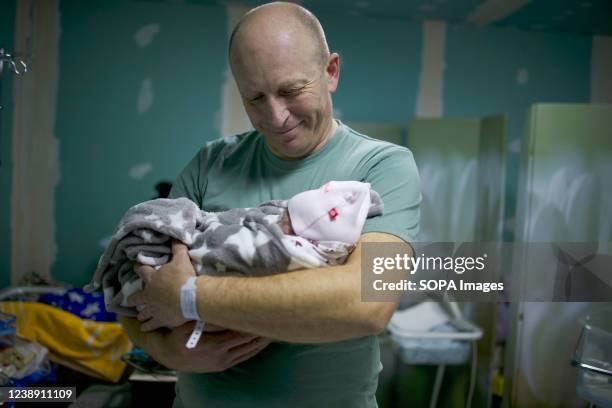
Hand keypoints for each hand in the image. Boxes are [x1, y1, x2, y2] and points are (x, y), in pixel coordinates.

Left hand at [127, 240, 195, 330]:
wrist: (189, 297)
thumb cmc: (183, 277)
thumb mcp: (181, 259)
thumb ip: (178, 248)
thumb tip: (176, 236)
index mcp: (152, 279)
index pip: (142, 271)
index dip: (139, 269)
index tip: (135, 268)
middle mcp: (149, 294)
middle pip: (137, 297)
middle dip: (134, 298)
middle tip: (130, 300)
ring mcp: (153, 308)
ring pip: (143, 312)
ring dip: (141, 313)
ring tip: (139, 315)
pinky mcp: (160, 319)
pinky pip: (151, 324)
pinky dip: (147, 326)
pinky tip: (144, 328)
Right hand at [149, 322, 271, 372]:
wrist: (169, 354)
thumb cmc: (179, 333)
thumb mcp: (191, 322)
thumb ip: (209, 316)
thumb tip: (226, 305)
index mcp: (214, 345)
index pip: (241, 333)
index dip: (253, 323)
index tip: (264, 312)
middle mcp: (221, 356)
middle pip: (248, 343)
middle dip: (262, 331)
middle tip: (274, 319)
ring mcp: (222, 363)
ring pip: (248, 352)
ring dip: (261, 342)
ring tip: (274, 329)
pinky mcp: (222, 366)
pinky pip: (243, 358)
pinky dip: (254, 350)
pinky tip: (262, 342)